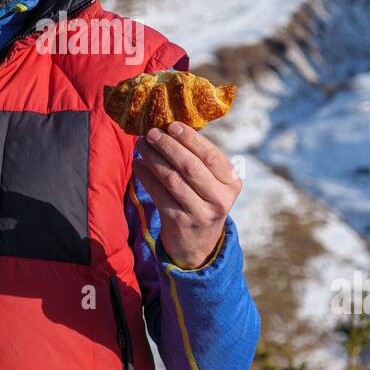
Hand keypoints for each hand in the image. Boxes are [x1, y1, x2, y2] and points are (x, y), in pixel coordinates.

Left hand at [132, 122, 241, 268]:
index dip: (190, 138)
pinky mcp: (178, 221)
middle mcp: (219, 199)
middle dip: (168, 146)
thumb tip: (171, 129)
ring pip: (172, 178)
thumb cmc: (203, 202)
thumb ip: (201, 160)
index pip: (211, 156)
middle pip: (190, 166)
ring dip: (153, 158)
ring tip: (141, 145)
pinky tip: (138, 164)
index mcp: (231, 184)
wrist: (198, 244)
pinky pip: (158, 193)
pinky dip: (146, 176)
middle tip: (151, 133)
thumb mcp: (214, 185)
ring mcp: (199, 212)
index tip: (173, 125)